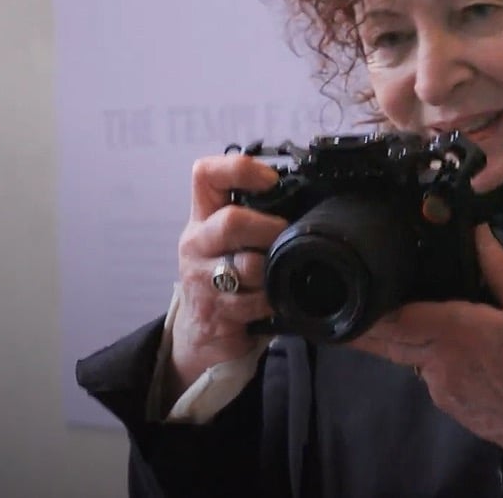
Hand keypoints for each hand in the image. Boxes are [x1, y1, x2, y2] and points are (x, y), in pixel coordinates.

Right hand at [167, 154, 287, 403]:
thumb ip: (253, 217)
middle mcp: (197, 243)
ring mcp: (202, 279)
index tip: (270, 180)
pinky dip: (273, 300)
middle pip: (231, 221)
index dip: (239, 168)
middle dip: (268, 228)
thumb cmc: (224, 276)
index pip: (206, 175)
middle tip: (284, 237)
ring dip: (273, 269)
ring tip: (281, 272)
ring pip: (246, 265)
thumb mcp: (229, 241)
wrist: (200, 334)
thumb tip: (305, 198)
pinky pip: (255, 301)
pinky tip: (275, 300)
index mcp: (202, 218)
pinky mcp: (215, 311)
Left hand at [349, 224, 502, 458]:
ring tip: (409, 322)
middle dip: (366, 328)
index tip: (350, 296)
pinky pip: (428, 376)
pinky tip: (454, 355)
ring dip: (405, 341)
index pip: (396, 318)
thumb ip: (499, 268)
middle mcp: (437, 359)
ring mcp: (438, 386)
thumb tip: (478, 231)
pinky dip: (431, 362)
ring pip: (408, 358)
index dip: (369, 310)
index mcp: (456, 329)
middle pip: (387, 341)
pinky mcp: (445, 405)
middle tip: (347, 310)